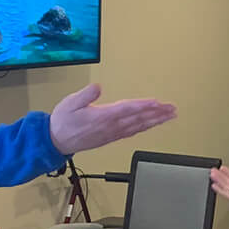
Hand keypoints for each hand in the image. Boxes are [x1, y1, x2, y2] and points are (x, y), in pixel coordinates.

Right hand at [49, 84, 175, 154]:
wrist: (56, 141)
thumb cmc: (62, 121)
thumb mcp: (70, 103)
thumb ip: (85, 95)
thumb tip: (97, 87)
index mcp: (102, 117)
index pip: (127, 109)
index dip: (143, 105)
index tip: (157, 102)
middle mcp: (111, 127)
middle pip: (139, 119)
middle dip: (157, 113)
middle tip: (172, 109)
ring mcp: (112, 134)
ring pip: (139, 127)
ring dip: (155, 121)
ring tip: (169, 116)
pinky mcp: (111, 137)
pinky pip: (132, 132)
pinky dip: (145, 128)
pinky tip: (152, 125)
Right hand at [211, 166, 228, 224]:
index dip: (228, 172)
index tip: (222, 168)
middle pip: (228, 180)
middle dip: (220, 175)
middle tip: (213, 170)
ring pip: (225, 185)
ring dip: (218, 179)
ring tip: (212, 174)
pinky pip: (226, 194)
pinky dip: (220, 190)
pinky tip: (214, 185)